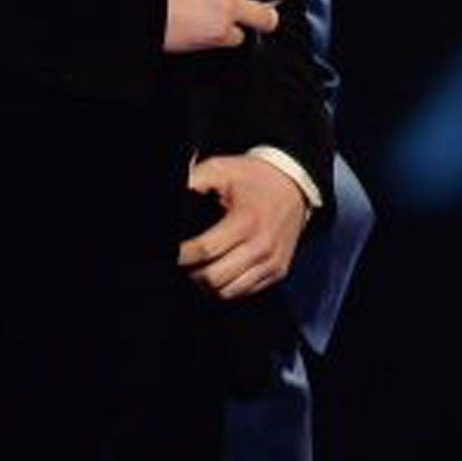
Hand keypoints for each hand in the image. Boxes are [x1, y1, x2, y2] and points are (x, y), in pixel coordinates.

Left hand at [177, 153, 308, 297]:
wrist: (295, 183)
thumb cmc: (254, 177)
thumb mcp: (221, 168)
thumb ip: (193, 180)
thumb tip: (166, 198)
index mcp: (246, 220)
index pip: (204, 250)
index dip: (180, 254)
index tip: (171, 250)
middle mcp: (261, 245)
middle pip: (213, 278)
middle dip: (191, 272)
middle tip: (184, 261)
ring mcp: (271, 261)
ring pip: (227, 292)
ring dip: (207, 284)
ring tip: (199, 268)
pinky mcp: (278, 270)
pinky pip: (245, 292)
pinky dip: (228, 286)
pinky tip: (221, 271)